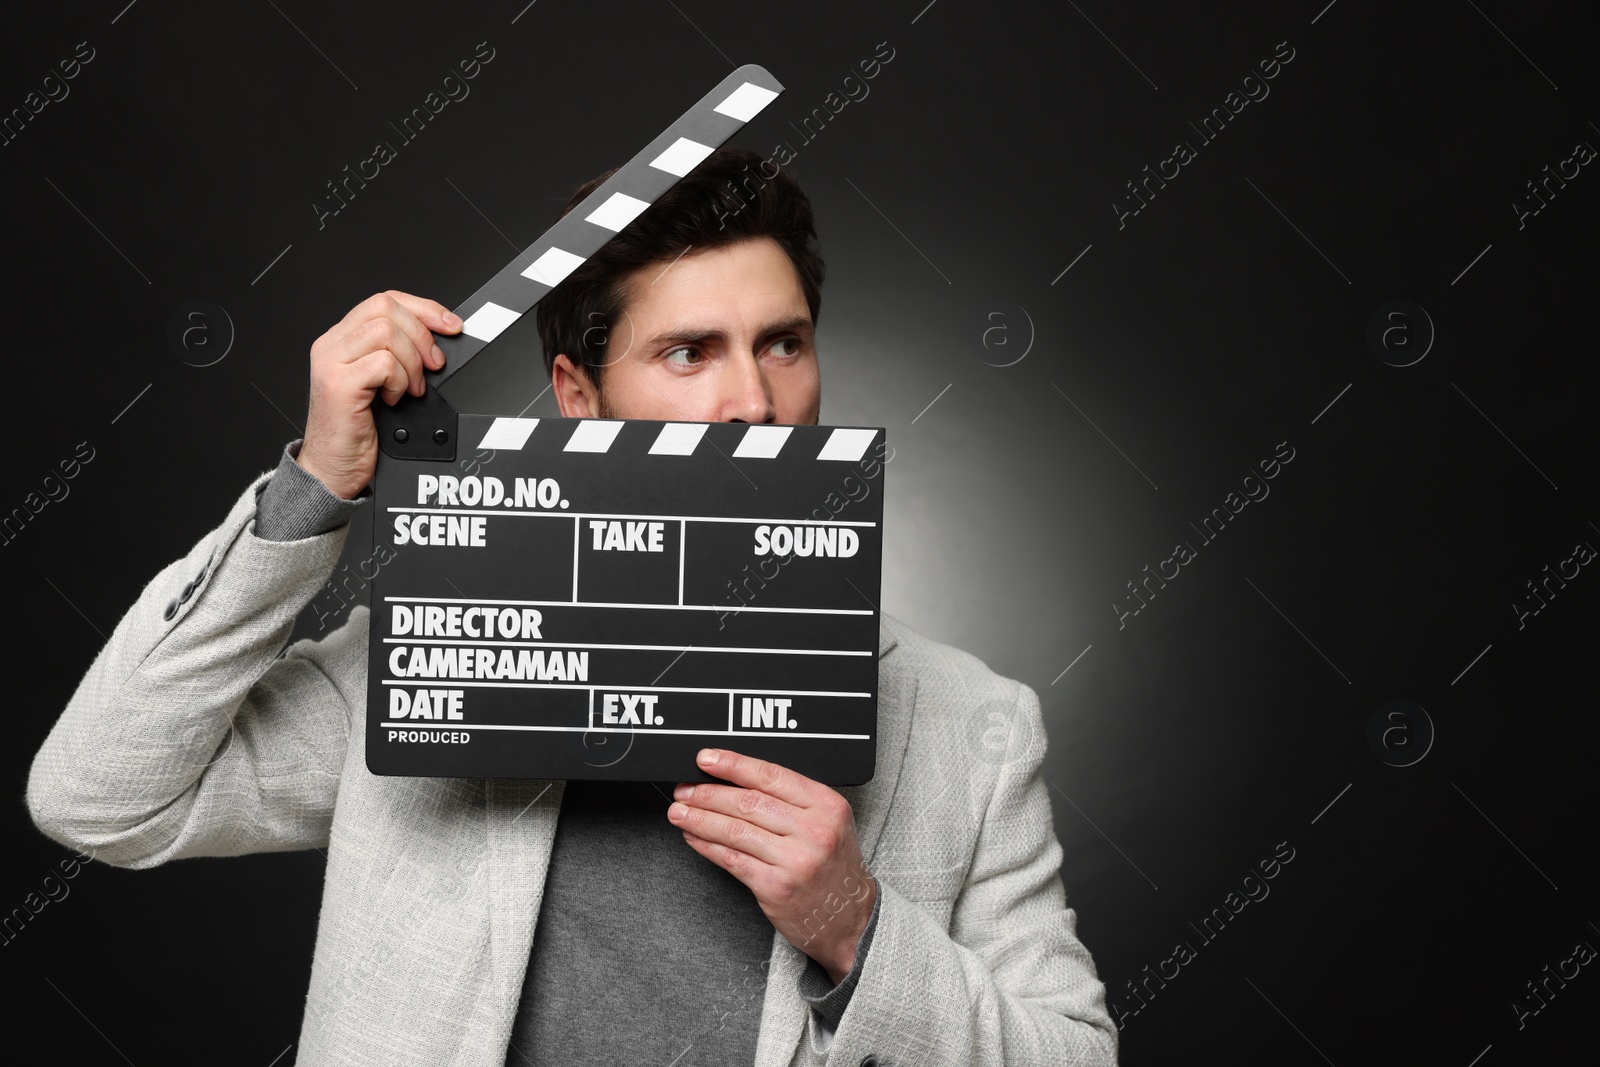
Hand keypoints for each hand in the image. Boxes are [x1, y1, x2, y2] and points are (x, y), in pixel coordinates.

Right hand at [297, 290, 462, 499]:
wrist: (334, 469)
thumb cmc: (358, 431)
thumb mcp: (380, 383)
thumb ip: (396, 354)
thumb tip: (438, 338)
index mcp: (341, 339)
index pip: (384, 301)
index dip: (423, 308)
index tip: (450, 325)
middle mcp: (332, 345)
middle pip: (386, 308)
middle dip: (422, 335)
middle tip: (433, 366)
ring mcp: (331, 363)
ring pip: (386, 332)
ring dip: (411, 362)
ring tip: (409, 389)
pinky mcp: (338, 384)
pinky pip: (383, 363)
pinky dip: (399, 381)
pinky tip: (395, 399)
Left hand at [669, 748, 876, 983]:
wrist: (853, 919)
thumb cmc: (835, 868)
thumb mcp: (829, 823)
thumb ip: (793, 801)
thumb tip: (736, 780)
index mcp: (827, 806)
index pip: (771, 776)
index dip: (733, 765)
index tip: (706, 759)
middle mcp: (814, 831)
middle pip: (748, 802)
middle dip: (708, 793)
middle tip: (685, 789)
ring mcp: (795, 861)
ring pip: (735, 830)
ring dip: (700, 819)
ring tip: (680, 812)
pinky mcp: (776, 887)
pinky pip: (732, 859)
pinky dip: (708, 846)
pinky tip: (694, 838)